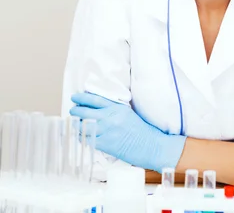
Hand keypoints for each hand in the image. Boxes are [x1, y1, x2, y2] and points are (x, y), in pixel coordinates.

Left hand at [70, 92, 185, 172]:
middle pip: (85, 111)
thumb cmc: (143, 131)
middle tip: (72, 111)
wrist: (151, 145)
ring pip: (82, 126)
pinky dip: (81, 137)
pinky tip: (81, 136)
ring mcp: (107, 131)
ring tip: (74, 124)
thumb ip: (114, 110)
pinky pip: (87, 139)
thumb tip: (98, 109)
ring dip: (76, 125)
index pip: (95, 99)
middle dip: (75, 111)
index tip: (75, 98)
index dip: (82, 98)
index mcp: (117, 108)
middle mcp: (110, 117)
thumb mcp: (129, 114)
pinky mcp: (105, 144)